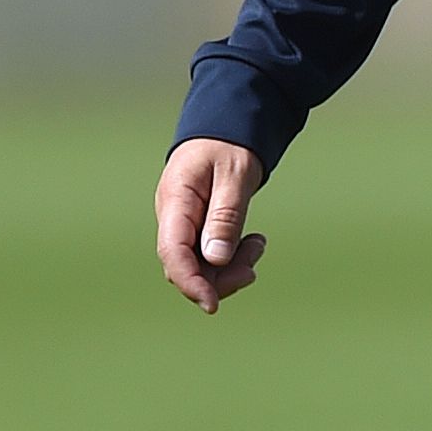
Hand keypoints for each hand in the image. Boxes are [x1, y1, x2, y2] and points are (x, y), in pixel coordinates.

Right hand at [155, 138, 270, 312]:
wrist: (227, 125)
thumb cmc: (229, 145)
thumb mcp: (234, 176)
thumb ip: (225, 216)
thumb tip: (216, 260)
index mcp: (175, 200)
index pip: (172, 252)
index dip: (190, 282)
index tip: (213, 304)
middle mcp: (174, 216)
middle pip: (184, 266)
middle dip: (218, 278)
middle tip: (253, 267)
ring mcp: (184, 223)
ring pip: (199, 264)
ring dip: (229, 267)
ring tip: (258, 245)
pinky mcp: (197, 227)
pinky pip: (209, 254)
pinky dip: (231, 257)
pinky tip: (252, 243)